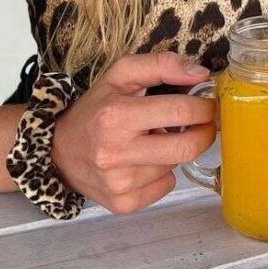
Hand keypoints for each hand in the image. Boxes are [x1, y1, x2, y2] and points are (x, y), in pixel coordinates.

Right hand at [51, 51, 215, 214]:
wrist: (59, 149)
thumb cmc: (96, 107)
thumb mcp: (121, 74)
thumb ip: (161, 64)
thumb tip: (200, 74)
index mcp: (117, 116)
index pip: (180, 112)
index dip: (204, 107)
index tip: (208, 104)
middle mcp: (116, 153)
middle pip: (185, 147)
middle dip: (203, 133)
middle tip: (203, 124)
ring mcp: (119, 183)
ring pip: (175, 166)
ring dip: (175, 151)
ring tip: (156, 140)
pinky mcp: (122, 204)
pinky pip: (165, 187)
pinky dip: (163, 173)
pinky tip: (146, 162)